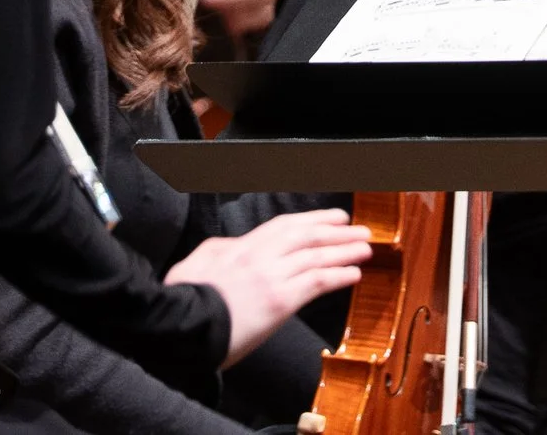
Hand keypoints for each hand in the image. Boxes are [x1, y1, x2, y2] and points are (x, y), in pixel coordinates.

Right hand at [168, 209, 378, 363]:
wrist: (179, 328)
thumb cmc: (183, 301)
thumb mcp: (195, 263)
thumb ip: (219, 251)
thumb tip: (232, 247)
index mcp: (241, 247)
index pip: (285, 225)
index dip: (314, 219)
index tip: (335, 218)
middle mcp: (260, 256)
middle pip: (307, 236)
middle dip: (337, 231)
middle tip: (360, 229)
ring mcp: (271, 277)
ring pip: (316, 256)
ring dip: (345, 250)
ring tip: (366, 248)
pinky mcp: (279, 301)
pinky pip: (316, 282)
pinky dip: (338, 275)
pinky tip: (353, 274)